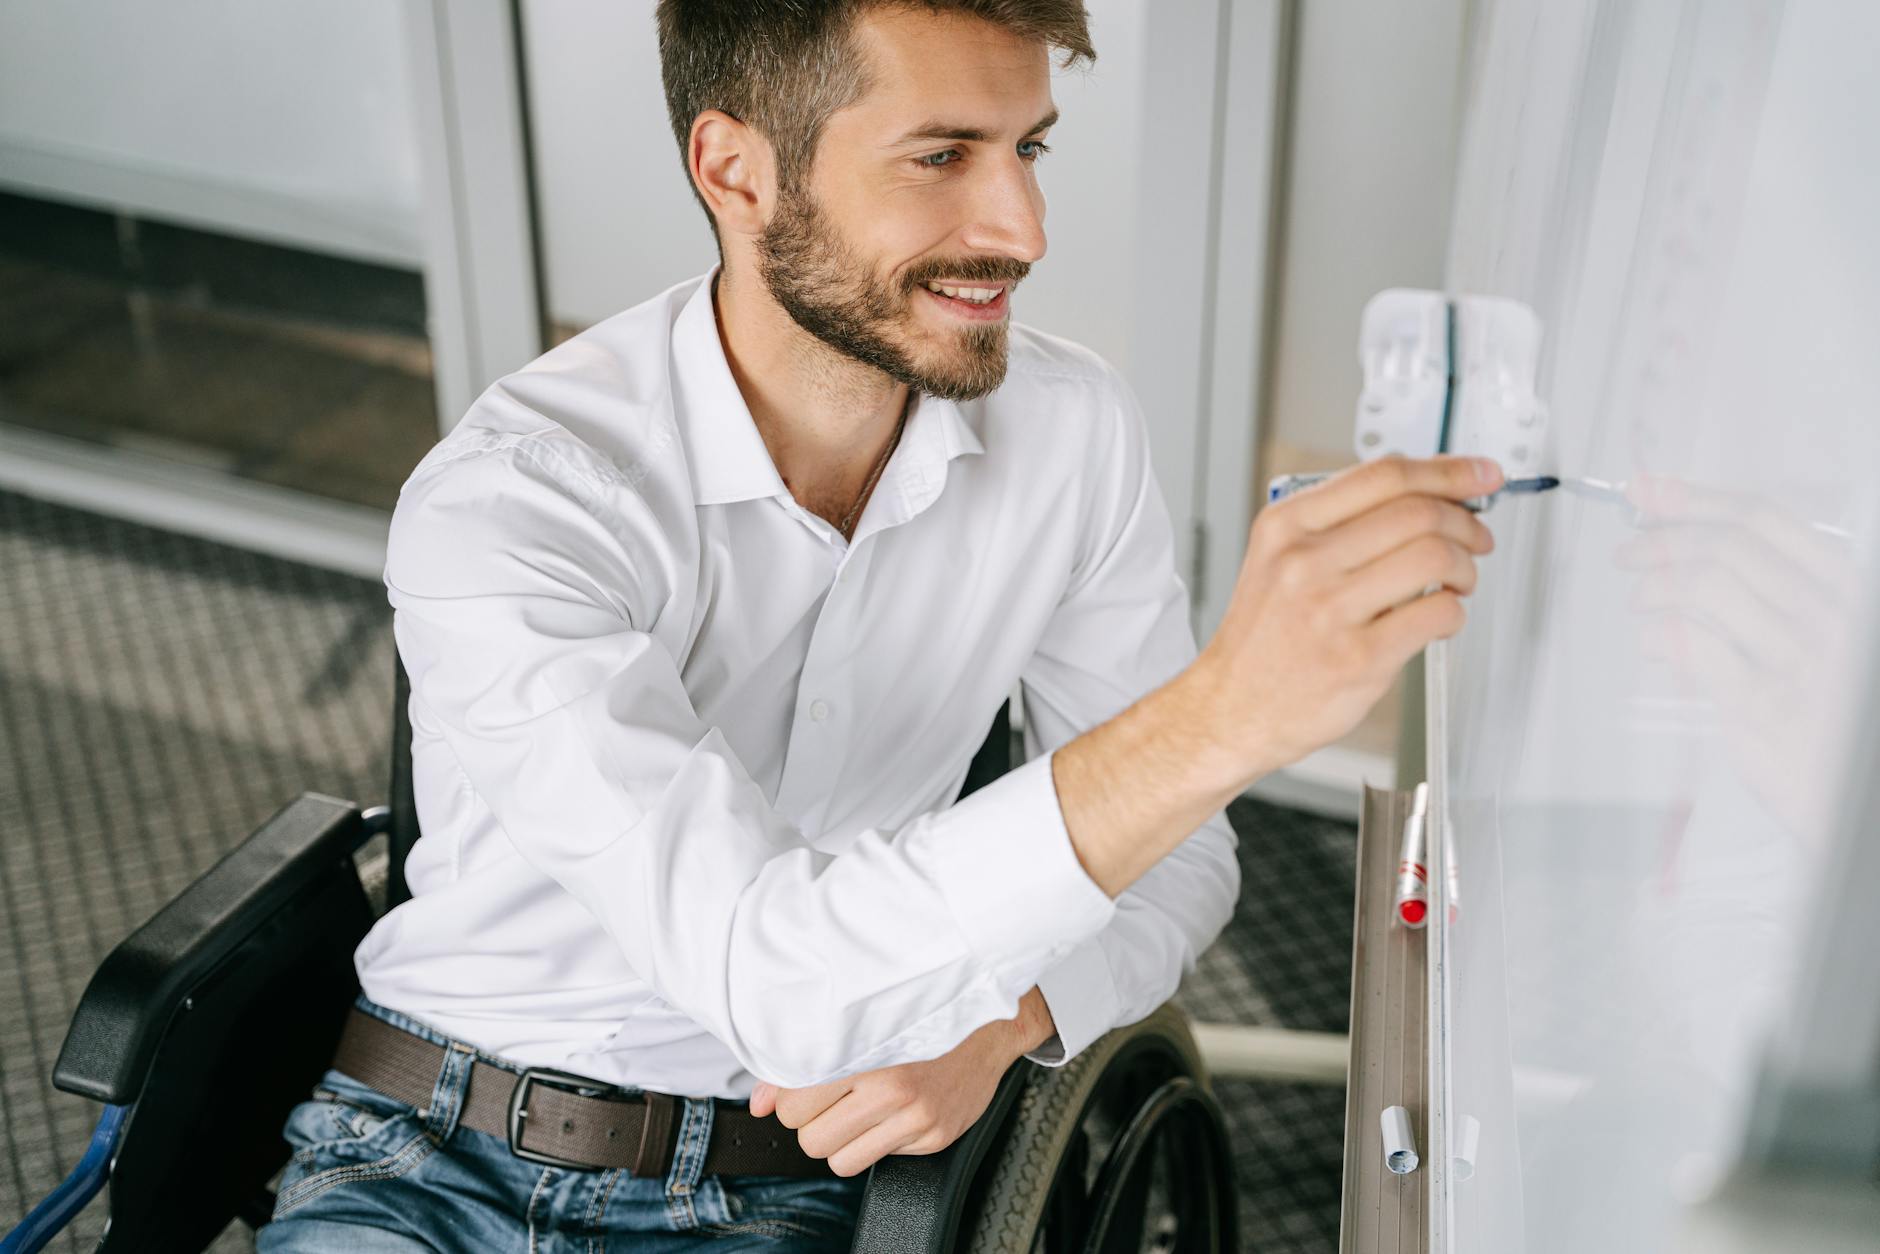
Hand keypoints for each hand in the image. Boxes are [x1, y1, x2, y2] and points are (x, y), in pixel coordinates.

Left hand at [748, 988, 1054, 1176]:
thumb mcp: (859, 1026)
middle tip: (832, 1099)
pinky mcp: (935, 1137)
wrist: (989, 1022)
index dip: (792, 1100)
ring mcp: (917, 1117)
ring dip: (840, 1140)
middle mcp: (893, 1087)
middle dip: (813, 1123)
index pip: (795, 1105)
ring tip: (857, 1110)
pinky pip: (880, 1160)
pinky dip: (876, 1142)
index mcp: (867, 1051)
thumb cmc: (919, 1014)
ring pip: (840, 1159)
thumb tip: (758, 1103)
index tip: (805, 1087)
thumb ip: (802, 1064)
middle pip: (812, 1139)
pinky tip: (890, 1113)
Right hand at [1197, 455, 1499, 776]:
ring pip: (1435, 556)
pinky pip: (1437, 613)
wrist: (1232, 707)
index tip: (1480, 475)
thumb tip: (1424, 496)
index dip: (1448, 470)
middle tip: (1476, 536)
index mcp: (1286, 526)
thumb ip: (1339, 524)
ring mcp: (1331, 609)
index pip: (1384, 475)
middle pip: (1417, 511)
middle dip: (1466, 521)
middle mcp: (1304, 561)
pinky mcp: (1359, 657)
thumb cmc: (1264, 637)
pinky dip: (1455, 611)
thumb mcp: (1278, 559)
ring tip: (1459, 580)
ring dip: (1466, 566)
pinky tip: (1440, 617)